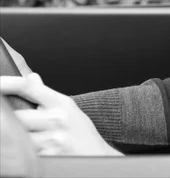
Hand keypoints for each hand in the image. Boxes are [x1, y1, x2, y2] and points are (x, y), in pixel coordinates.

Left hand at [0, 73, 121, 155]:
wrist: (96, 156)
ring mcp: (51, 140)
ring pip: (17, 136)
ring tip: (23, 137)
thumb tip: (31, 77)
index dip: (7, 83)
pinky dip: (23, 151)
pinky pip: (24, 153)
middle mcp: (55, 119)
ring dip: (16, 138)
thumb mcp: (69, 108)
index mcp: (60, 103)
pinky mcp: (47, 157)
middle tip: (7, 121)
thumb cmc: (83, 133)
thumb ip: (46, 94)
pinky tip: (28, 150)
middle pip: (17, 115)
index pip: (27, 87)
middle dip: (9, 119)